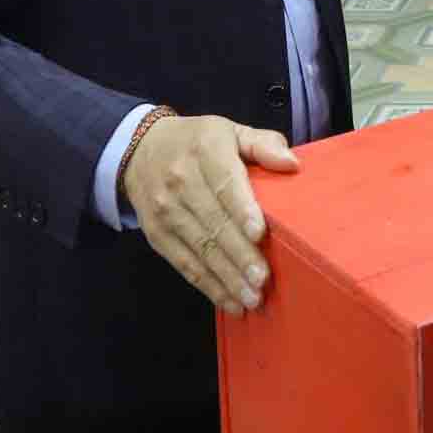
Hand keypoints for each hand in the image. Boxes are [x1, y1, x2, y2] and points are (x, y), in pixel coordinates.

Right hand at [120, 112, 299, 316]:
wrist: (139, 150)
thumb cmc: (198, 142)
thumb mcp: (230, 130)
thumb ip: (263, 144)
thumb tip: (293, 163)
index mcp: (206, 151)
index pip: (225, 183)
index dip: (241, 210)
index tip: (259, 234)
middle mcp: (181, 181)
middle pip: (214, 222)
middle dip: (238, 255)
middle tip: (262, 280)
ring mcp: (166, 211)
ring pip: (200, 248)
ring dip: (226, 277)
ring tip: (251, 299)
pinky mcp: (156, 234)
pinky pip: (184, 263)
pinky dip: (207, 286)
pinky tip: (229, 303)